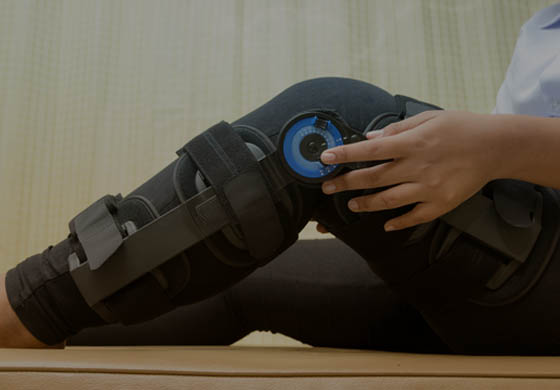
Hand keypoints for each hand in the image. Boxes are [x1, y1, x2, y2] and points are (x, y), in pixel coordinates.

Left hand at [319, 110, 504, 231]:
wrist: (496, 147)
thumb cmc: (461, 128)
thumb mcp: (428, 118)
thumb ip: (396, 130)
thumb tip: (369, 139)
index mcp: (412, 143)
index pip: (370, 151)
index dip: (344, 154)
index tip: (324, 158)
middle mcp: (417, 167)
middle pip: (373, 178)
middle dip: (345, 183)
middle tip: (327, 187)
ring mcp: (429, 188)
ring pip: (388, 201)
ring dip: (365, 203)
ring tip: (351, 203)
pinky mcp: (441, 204)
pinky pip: (414, 217)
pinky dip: (398, 222)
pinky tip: (386, 224)